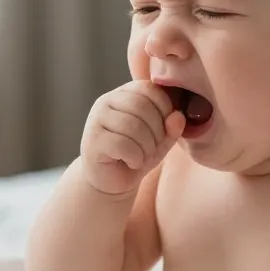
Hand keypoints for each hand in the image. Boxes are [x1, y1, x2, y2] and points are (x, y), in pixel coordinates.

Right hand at [81, 81, 185, 196]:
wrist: (112, 182)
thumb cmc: (137, 154)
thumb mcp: (161, 139)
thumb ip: (172, 127)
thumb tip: (177, 117)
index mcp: (125, 93)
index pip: (150, 89)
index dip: (165, 110)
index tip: (163, 130)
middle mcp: (107, 101)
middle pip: (143, 106)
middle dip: (156, 132)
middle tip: (152, 149)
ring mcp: (96, 119)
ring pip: (133, 125)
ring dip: (146, 147)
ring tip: (142, 157)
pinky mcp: (92, 140)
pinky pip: (123, 144)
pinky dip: (135, 157)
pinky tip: (131, 162)